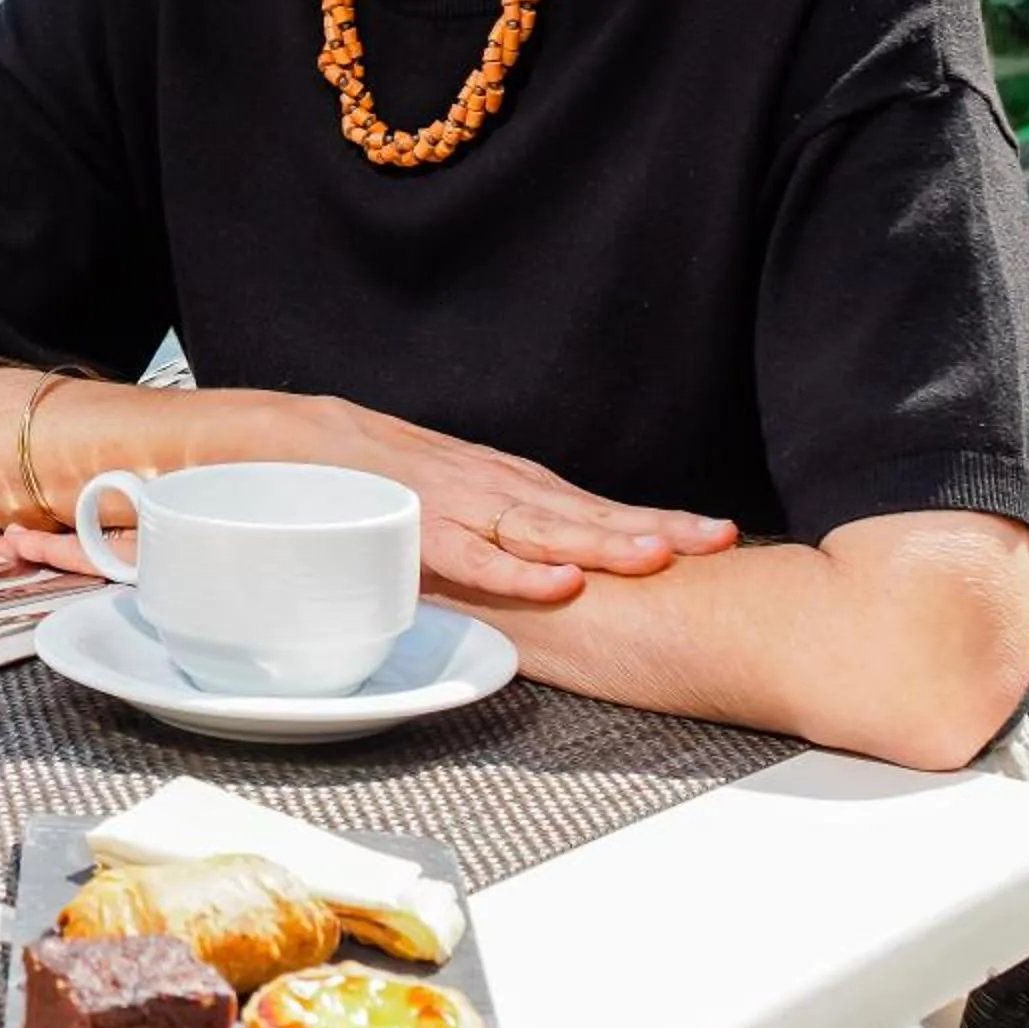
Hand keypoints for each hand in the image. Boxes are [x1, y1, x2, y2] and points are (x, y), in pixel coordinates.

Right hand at [0, 397, 734, 605]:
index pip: (512, 487)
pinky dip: (483, 552)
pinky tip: (543, 578)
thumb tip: (433, 582)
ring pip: (486, 501)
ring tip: (652, 559)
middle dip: (618, 518)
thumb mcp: (288, 514)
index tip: (677, 537)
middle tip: (708, 541)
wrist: (82, 444)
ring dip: (576, 536)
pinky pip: (411, 524)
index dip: (595, 512)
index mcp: (389, 455)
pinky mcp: (316, 475)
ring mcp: (353, 456)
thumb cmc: (179, 489)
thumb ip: (358, 538)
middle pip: (522, 487)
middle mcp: (384, 445)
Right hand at [295, 396, 734, 602]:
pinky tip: (562, 583)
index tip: (720, 533)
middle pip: (591, 513)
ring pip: (545, 530)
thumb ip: (512, 527)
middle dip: (658, 527)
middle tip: (719, 538)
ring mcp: (464, 508)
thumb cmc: (390, 478)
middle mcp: (501, 490)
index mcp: (516, 487)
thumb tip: (568, 568)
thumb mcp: (466, 497)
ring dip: (604, 542)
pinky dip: (521, 573)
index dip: (661, 519)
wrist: (308, 444)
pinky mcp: (423, 532)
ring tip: (660, 554)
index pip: (601, 506)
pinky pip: (479, 559)